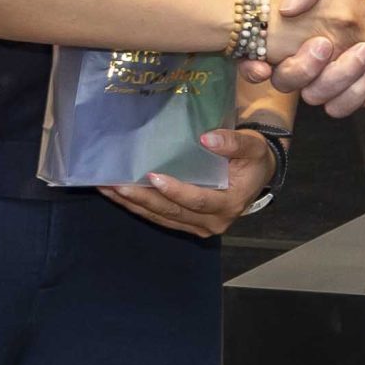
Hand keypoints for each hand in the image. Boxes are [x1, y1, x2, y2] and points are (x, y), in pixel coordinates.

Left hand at [97, 126, 274, 238]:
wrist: (257, 173)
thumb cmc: (253, 158)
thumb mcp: (252, 146)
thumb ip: (233, 142)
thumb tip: (206, 138)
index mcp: (229, 204)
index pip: (198, 200)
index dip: (176, 190)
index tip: (153, 176)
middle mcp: (212, 222)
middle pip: (172, 213)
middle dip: (143, 199)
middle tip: (116, 183)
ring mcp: (198, 226)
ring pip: (161, 218)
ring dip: (132, 204)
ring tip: (107, 188)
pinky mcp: (187, 224)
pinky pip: (160, 218)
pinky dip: (137, 207)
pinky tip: (117, 195)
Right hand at [260, 0, 364, 105]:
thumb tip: (288, 8)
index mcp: (305, 22)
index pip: (276, 55)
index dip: (287, 62)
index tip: (317, 46)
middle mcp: (316, 48)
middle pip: (298, 82)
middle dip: (323, 72)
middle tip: (347, 49)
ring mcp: (337, 68)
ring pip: (322, 97)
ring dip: (347, 85)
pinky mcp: (358, 84)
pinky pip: (345, 105)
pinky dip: (361, 95)